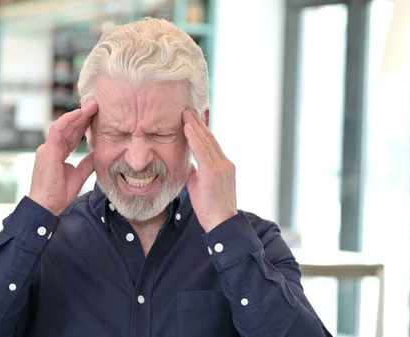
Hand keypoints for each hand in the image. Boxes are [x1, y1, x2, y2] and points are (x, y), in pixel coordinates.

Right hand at [29, 101, 97, 214]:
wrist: (47, 206)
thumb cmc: (59, 194)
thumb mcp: (78, 175)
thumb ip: (86, 163)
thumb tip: (97, 154)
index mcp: (58, 154)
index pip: (72, 136)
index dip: (84, 126)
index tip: (97, 117)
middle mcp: (51, 148)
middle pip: (69, 129)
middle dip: (83, 116)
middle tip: (96, 105)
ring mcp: (47, 148)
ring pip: (63, 126)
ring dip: (77, 115)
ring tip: (91, 106)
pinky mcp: (47, 150)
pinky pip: (56, 130)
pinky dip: (67, 121)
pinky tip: (78, 114)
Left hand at [183, 109, 236, 231]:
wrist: (222, 223)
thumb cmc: (210, 208)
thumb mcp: (200, 186)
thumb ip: (195, 173)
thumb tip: (187, 165)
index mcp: (222, 166)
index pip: (210, 144)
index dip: (201, 130)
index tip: (192, 118)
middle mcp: (224, 163)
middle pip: (209, 138)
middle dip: (198, 123)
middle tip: (188, 108)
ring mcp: (221, 166)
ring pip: (206, 141)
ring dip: (194, 125)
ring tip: (185, 112)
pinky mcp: (214, 172)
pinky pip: (203, 150)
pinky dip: (194, 137)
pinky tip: (187, 127)